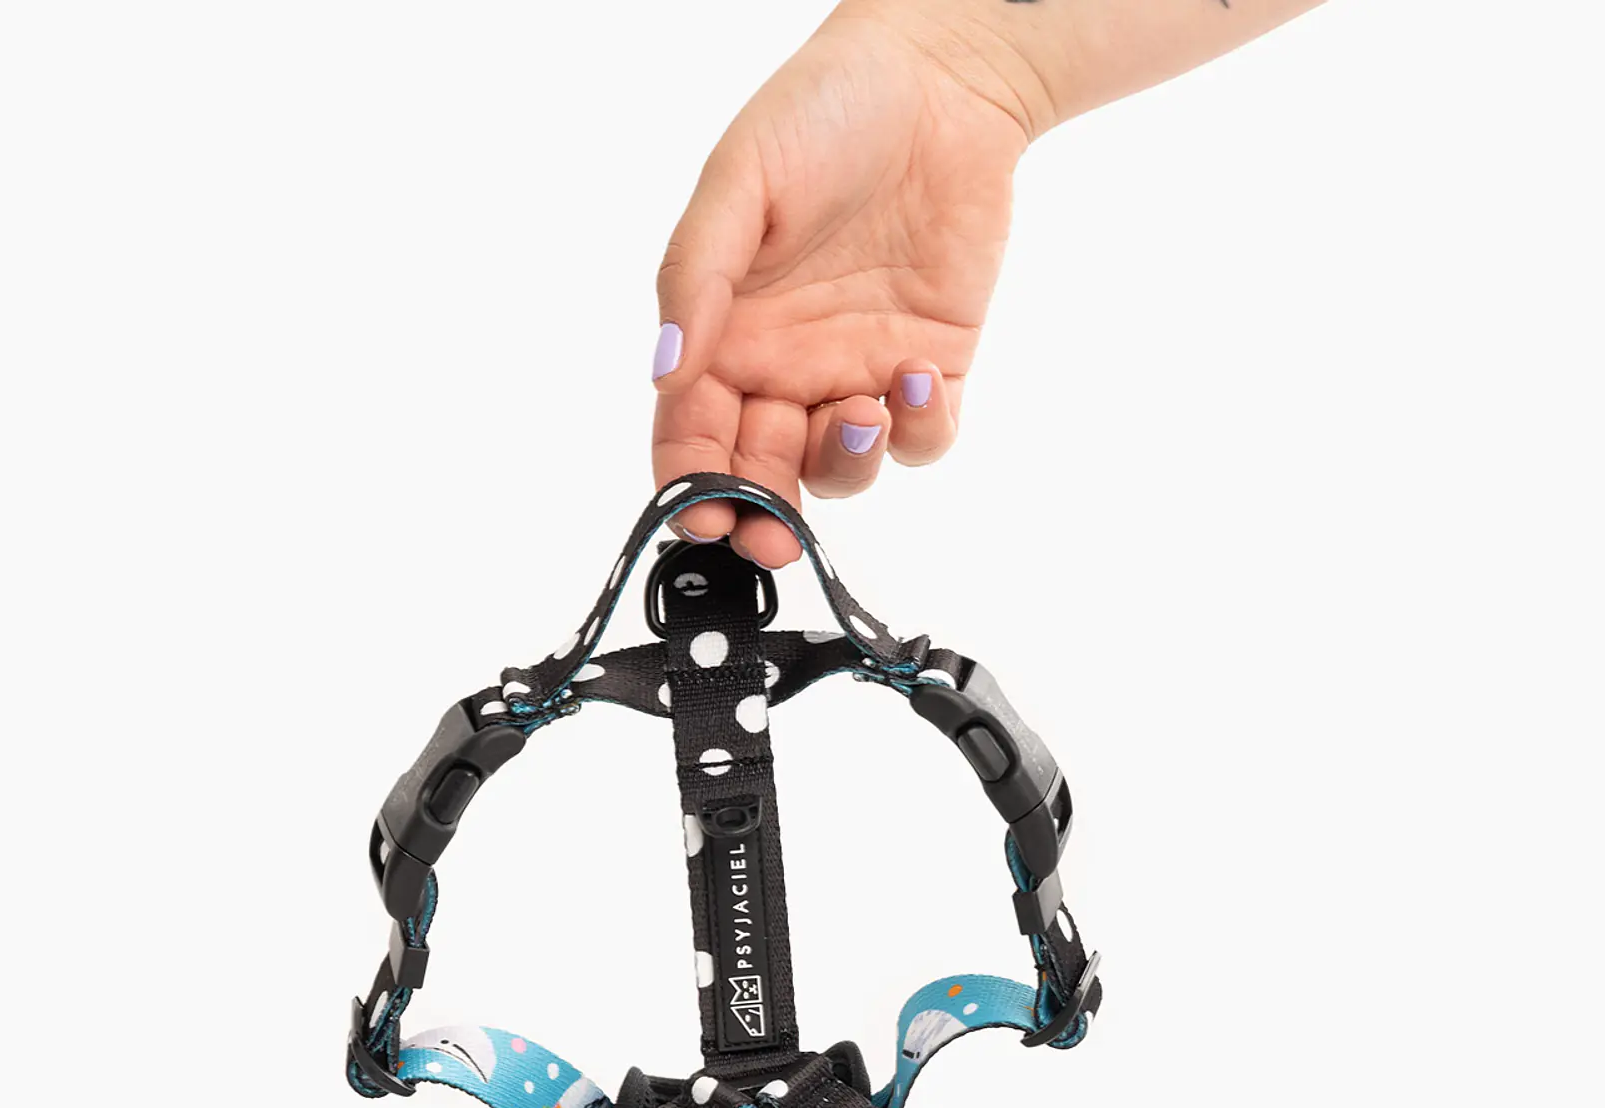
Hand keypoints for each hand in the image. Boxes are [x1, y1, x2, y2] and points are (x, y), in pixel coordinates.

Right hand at [650, 4, 1042, 566]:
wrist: (941, 75)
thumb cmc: (827, 110)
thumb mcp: (740, 182)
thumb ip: (695, 277)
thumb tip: (664, 369)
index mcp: (724, 334)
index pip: (691, 436)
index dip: (690, 485)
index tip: (698, 514)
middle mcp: (784, 367)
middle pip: (760, 473)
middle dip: (760, 517)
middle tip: (768, 534)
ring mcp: (856, 373)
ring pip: (840, 469)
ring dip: (844, 466)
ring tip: (860, 413)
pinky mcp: (931, 368)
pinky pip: (921, 438)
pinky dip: (918, 431)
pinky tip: (916, 379)